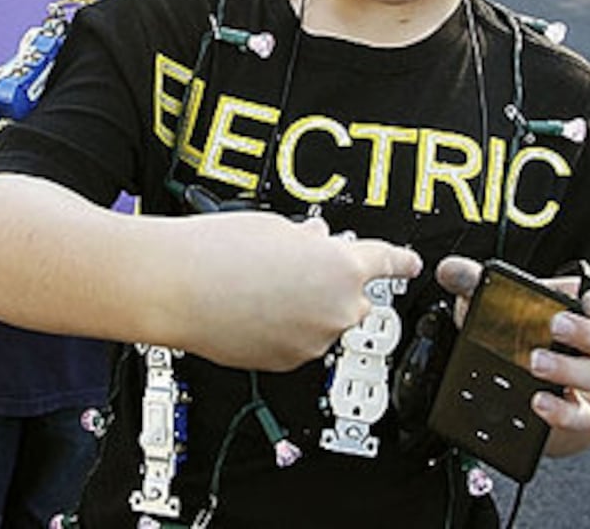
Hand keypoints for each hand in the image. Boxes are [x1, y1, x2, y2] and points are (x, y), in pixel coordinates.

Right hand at [182, 213, 421, 369]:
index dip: (401, 261)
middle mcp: (337, 308)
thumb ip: (307, 240)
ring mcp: (314, 340)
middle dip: (332, 286)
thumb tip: (316, 243)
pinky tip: (251, 309)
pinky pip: (298, 342)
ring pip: (323, 323)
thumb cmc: (218, 251)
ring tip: (258, 288)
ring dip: (304, 309)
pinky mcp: (287, 361)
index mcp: (341, 267)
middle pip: (354, 299)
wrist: (178, 288)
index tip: (411, 264)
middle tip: (292, 268)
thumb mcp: (273, 227)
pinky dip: (283, 329)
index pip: (386, 262)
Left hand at [436, 256, 589, 434]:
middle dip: (588, 332)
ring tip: (536, 363)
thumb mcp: (496, 302)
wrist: (519, 378)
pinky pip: (581, 414)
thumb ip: (474, 282)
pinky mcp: (576, 409)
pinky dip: (562, 410)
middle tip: (556, 326)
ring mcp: (587, 377)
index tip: (589, 300)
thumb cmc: (519, 331)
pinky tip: (540, 402)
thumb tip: (449, 269)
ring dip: (569, 368)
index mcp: (584, 310)